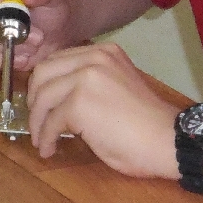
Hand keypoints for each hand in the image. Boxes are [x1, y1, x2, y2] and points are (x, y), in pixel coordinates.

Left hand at [25, 43, 178, 177]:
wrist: (169, 140)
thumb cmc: (147, 125)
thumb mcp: (117, 88)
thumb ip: (91, 84)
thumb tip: (59, 98)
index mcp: (105, 52)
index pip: (59, 60)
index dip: (44, 83)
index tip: (41, 103)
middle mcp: (94, 58)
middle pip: (43, 72)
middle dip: (34, 98)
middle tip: (37, 120)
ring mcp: (85, 78)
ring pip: (43, 97)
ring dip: (37, 122)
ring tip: (42, 140)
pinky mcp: (79, 102)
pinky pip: (51, 121)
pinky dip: (46, 138)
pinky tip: (50, 149)